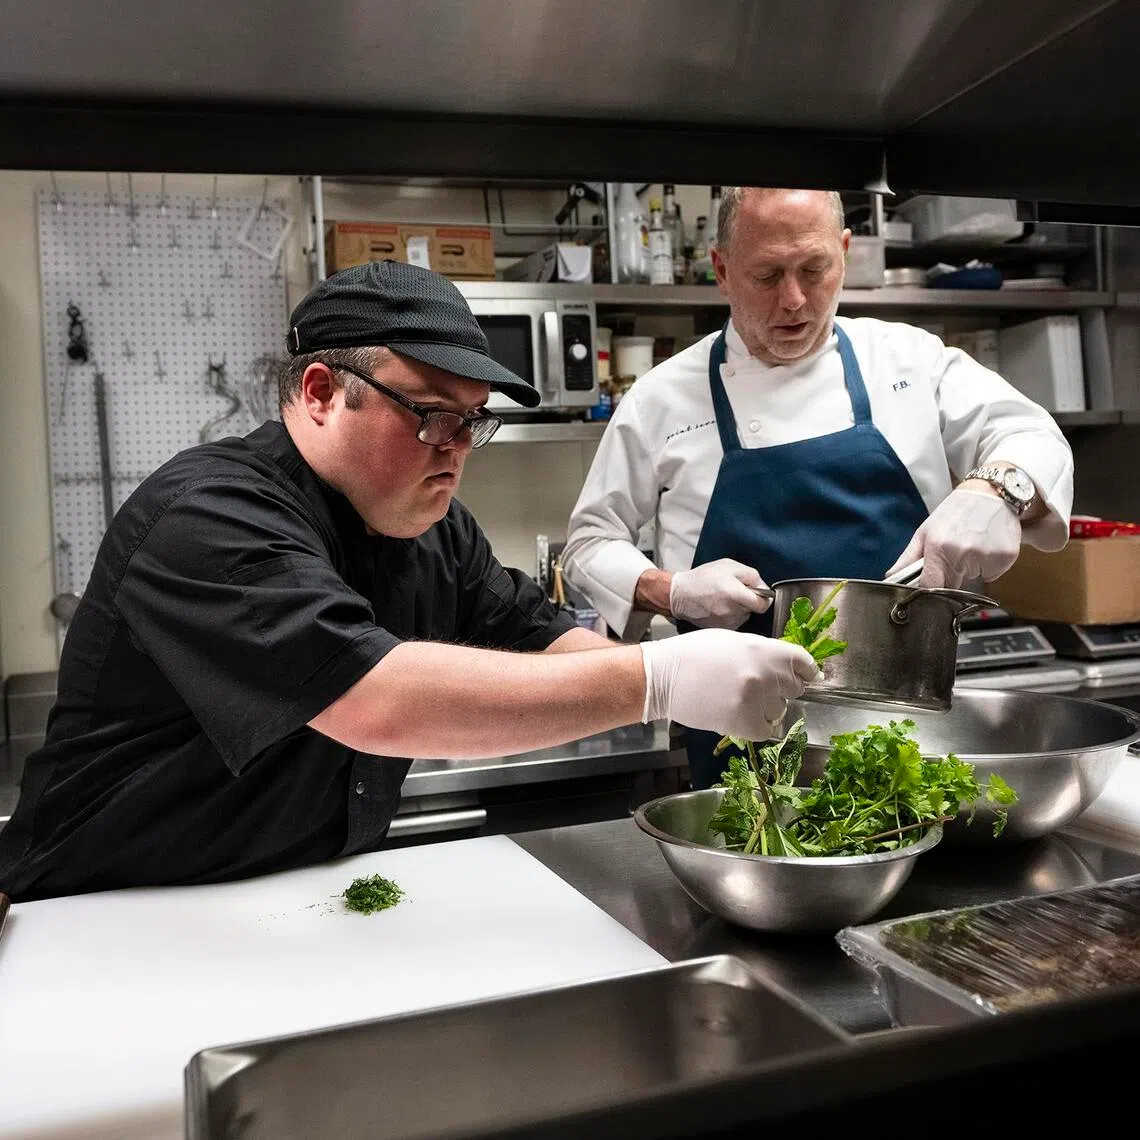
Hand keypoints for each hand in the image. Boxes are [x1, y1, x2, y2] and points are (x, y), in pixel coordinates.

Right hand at [640, 629, 820, 739]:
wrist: (662, 676)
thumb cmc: (694, 654)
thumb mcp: (734, 641)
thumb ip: (763, 652)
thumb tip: (787, 667)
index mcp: (764, 649)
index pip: (804, 664)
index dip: (804, 671)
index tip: (801, 677)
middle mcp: (765, 673)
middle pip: (794, 688)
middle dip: (780, 689)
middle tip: (757, 688)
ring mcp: (755, 699)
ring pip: (780, 710)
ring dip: (765, 708)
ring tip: (739, 699)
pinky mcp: (744, 723)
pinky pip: (766, 730)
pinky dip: (756, 726)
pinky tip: (739, 715)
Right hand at [669, 558, 770, 628]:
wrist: (680, 594)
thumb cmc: (703, 578)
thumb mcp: (729, 566)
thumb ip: (751, 575)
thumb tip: (764, 588)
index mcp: (735, 594)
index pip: (763, 605)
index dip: (764, 598)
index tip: (760, 593)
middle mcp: (732, 611)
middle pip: (753, 610)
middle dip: (748, 600)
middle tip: (735, 591)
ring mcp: (726, 622)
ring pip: (744, 616)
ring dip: (739, 608)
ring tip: (723, 598)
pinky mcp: (720, 628)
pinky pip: (734, 621)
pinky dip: (731, 614)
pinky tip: (719, 606)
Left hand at [887, 488, 1020, 588]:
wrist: (990, 492)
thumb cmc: (955, 512)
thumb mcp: (926, 531)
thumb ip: (908, 558)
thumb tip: (890, 577)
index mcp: (938, 547)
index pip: (931, 586)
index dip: (930, 588)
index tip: (933, 581)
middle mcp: (962, 553)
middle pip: (953, 585)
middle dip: (952, 574)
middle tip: (955, 552)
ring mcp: (985, 556)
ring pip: (974, 579)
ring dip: (972, 569)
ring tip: (973, 544)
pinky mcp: (1005, 557)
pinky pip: (992, 574)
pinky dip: (989, 565)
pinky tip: (988, 545)